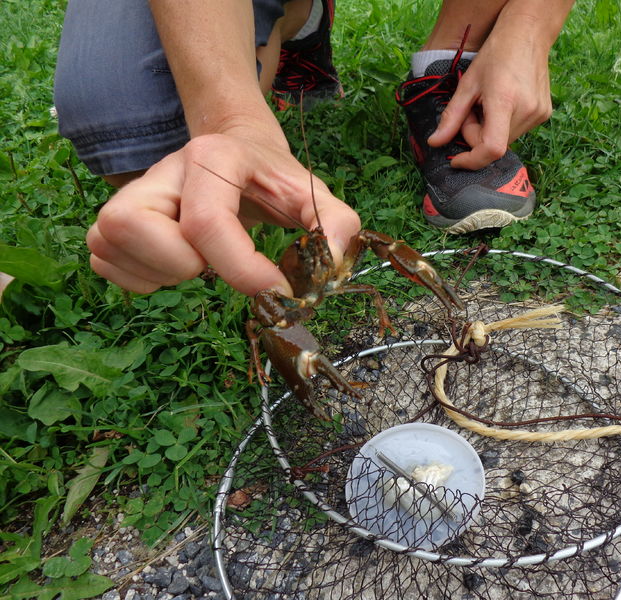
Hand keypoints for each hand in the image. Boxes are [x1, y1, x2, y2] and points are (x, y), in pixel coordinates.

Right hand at [85, 131, 360, 295]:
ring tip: (197, 262)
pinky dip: (139, 279)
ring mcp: (131, 193)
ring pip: (109, 241)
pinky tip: (174, 266)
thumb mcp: (312, 193)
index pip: (206, 222)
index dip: (241, 270)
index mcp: (212, 158)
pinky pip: (103, 261)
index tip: (275, 291)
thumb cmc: (272, 178)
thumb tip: (336, 261)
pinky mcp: (114, 220)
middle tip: (214, 264)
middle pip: (133, 225)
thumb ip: (337, 223)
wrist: (236, 151)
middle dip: (180, 264)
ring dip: (158, 272)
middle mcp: (162, 170)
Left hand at [427, 2, 571, 170]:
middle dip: (476, 135)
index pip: (491, 149)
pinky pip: (516, 133)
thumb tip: (435, 143)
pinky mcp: (544, 115)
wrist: (527, 35)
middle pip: (493, 146)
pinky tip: (504, 103)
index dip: (472, 160)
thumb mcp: (467, 85)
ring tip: (489, 104)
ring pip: (504, 141)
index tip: (457, 159)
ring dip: (490, 131)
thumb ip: (451, 117)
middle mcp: (526, 111)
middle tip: (473, 110)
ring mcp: (539, 114)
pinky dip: (504, 126)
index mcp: (505, 101)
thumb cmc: (495, 55)